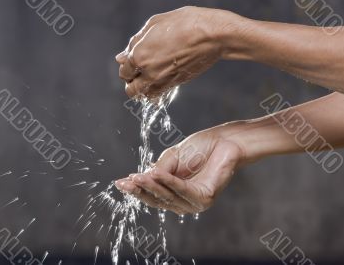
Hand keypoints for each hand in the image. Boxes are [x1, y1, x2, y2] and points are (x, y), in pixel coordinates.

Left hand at [115, 6, 239, 97]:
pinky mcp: (175, 84)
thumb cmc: (185, 23)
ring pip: (144, 96)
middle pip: (131, 90)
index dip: (126, 66)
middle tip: (138, 72)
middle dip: (131, 82)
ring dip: (143, 89)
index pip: (124, 71)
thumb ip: (135, 42)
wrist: (211, 36)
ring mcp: (163, 81)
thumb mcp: (154, 24)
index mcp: (139, 55)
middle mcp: (149, 72)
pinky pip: (159, 95)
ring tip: (149, 77)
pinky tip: (160, 79)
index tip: (132, 61)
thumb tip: (122, 56)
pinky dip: (155, 91)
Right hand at [115, 125, 246, 214]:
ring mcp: (193, 203)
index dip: (136, 189)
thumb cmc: (199, 148)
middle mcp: (182, 201)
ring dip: (152, 186)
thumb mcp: (172, 158)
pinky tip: (156, 174)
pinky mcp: (204, 199)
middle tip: (125, 182)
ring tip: (136, 177)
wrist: (224, 142)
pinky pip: (182, 190)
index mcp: (173, 192)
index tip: (119, 183)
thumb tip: (140, 179)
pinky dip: (169, 182)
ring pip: (168, 196)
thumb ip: (159, 169)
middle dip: (140, 190)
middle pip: (157, 199)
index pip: (152, 194)